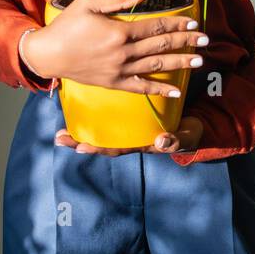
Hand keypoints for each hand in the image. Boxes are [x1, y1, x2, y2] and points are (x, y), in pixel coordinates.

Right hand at [24, 0, 206, 95]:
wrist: (48, 54)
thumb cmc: (66, 25)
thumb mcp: (88, 2)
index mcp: (119, 31)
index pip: (156, 26)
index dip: (177, 23)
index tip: (194, 22)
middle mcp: (123, 53)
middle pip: (162, 46)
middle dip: (186, 41)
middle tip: (206, 39)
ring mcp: (120, 71)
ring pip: (157, 67)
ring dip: (180, 63)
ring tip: (199, 61)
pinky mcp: (114, 83)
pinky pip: (141, 88)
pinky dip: (159, 90)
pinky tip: (176, 90)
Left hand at [55, 115, 203, 156]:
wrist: (195, 125)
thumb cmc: (187, 133)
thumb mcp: (184, 138)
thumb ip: (174, 141)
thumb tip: (161, 142)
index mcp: (140, 144)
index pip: (115, 148)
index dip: (98, 147)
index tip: (80, 147)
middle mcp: (130, 138)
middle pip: (102, 141)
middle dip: (80, 141)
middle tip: (59, 138)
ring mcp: (130, 128)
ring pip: (102, 130)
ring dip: (82, 130)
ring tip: (61, 130)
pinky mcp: (132, 115)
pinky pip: (111, 118)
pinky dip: (95, 115)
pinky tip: (80, 105)